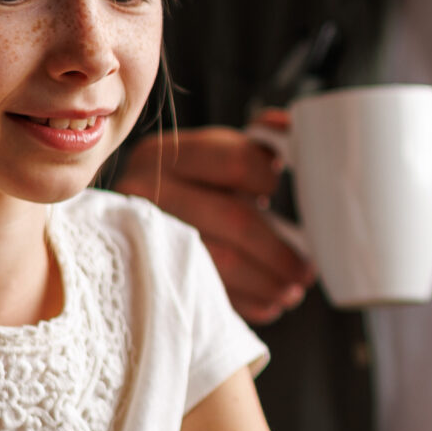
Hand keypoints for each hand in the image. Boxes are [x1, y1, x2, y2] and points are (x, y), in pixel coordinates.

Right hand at [117, 116, 317, 322]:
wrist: (125, 229)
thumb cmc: (188, 188)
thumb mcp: (211, 156)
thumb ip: (255, 141)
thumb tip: (291, 127)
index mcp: (167, 154)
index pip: (236, 162)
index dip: (268, 181)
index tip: (279, 196)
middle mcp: (147, 191)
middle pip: (233, 219)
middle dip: (278, 250)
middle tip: (306, 269)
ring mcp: (144, 236)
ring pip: (221, 262)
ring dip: (267, 281)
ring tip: (293, 290)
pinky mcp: (148, 276)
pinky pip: (207, 293)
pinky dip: (246, 302)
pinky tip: (268, 303)